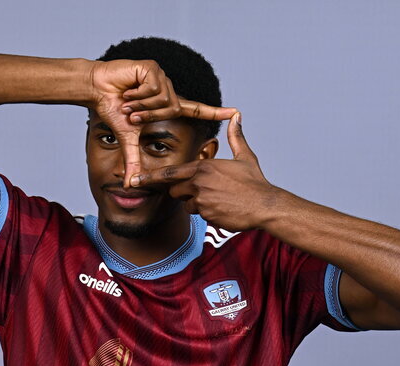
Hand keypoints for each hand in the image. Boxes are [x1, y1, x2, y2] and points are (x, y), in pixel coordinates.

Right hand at [88, 59, 237, 187]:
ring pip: (163, 100)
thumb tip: (130, 184)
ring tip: (128, 101)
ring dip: (142, 105)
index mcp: (167, 105)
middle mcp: (168, 91)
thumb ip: (134, 160)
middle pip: (172, 110)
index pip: (196, 110)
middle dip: (148, 116)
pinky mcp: (154, 68)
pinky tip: (128, 89)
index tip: (235, 112)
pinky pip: (153, 88)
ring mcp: (162, 77)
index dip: (215, 113)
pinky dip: (138, 94)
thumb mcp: (127, 138)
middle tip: (131, 114)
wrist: (97, 89)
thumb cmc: (112, 109)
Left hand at [129, 113, 275, 231]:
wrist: (264, 205)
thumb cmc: (255, 182)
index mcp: (203, 167)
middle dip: (184, 192)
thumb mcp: (245, 157)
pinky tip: (224, 210)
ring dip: (198, 205)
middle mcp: (199, 183)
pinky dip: (208, 214)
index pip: (171, 173)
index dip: (152, 178)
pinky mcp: (207, 215)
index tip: (135, 180)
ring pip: (187, 205)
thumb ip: (235, 137)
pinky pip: (199, 215)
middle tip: (204, 193)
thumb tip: (236, 116)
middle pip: (175, 190)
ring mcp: (202, 200)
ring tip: (220, 200)